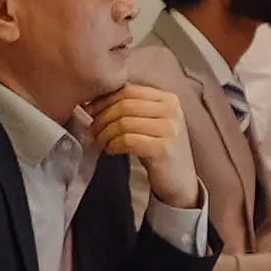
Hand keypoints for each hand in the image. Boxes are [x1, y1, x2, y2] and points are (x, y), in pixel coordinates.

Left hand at [95, 81, 202, 209]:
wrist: (179, 180)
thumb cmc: (159, 149)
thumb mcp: (151, 122)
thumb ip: (133, 107)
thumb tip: (94, 101)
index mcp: (168, 99)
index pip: (128, 90)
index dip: (104, 100)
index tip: (91, 111)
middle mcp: (172, 110)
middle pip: (124, 105)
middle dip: (102, 117)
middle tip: (94, 130)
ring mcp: (169, 129)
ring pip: (124, 122)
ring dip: (105, 133)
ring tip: (102, 142)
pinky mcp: (163, 149)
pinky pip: (127, 140)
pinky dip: (113, 145)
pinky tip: (111, 150)